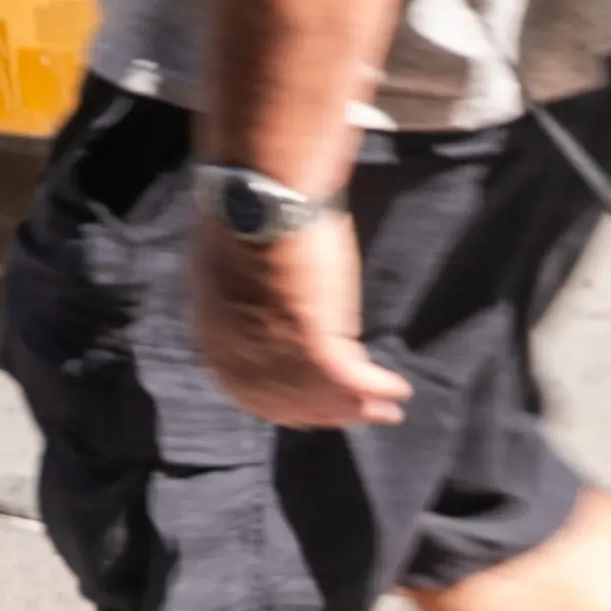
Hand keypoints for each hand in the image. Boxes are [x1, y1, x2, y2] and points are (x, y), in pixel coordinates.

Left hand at [192, 208, 405, 430]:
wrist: (258, 196)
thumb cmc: (248, 221)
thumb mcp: (232, 277)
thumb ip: (244, 311)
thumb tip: (264, 319)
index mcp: (213, 337)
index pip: (252, 393)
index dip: (290, 407)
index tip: (316, 411)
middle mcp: (238, 352)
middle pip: (288, 402)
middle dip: (329, 412)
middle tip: (364, 414)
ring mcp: (272, 347)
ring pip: (321, 393)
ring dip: (359, 405)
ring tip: (387, 409)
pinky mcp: (309, 336)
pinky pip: (348, 378)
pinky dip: (376, 386)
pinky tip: (397, 387)